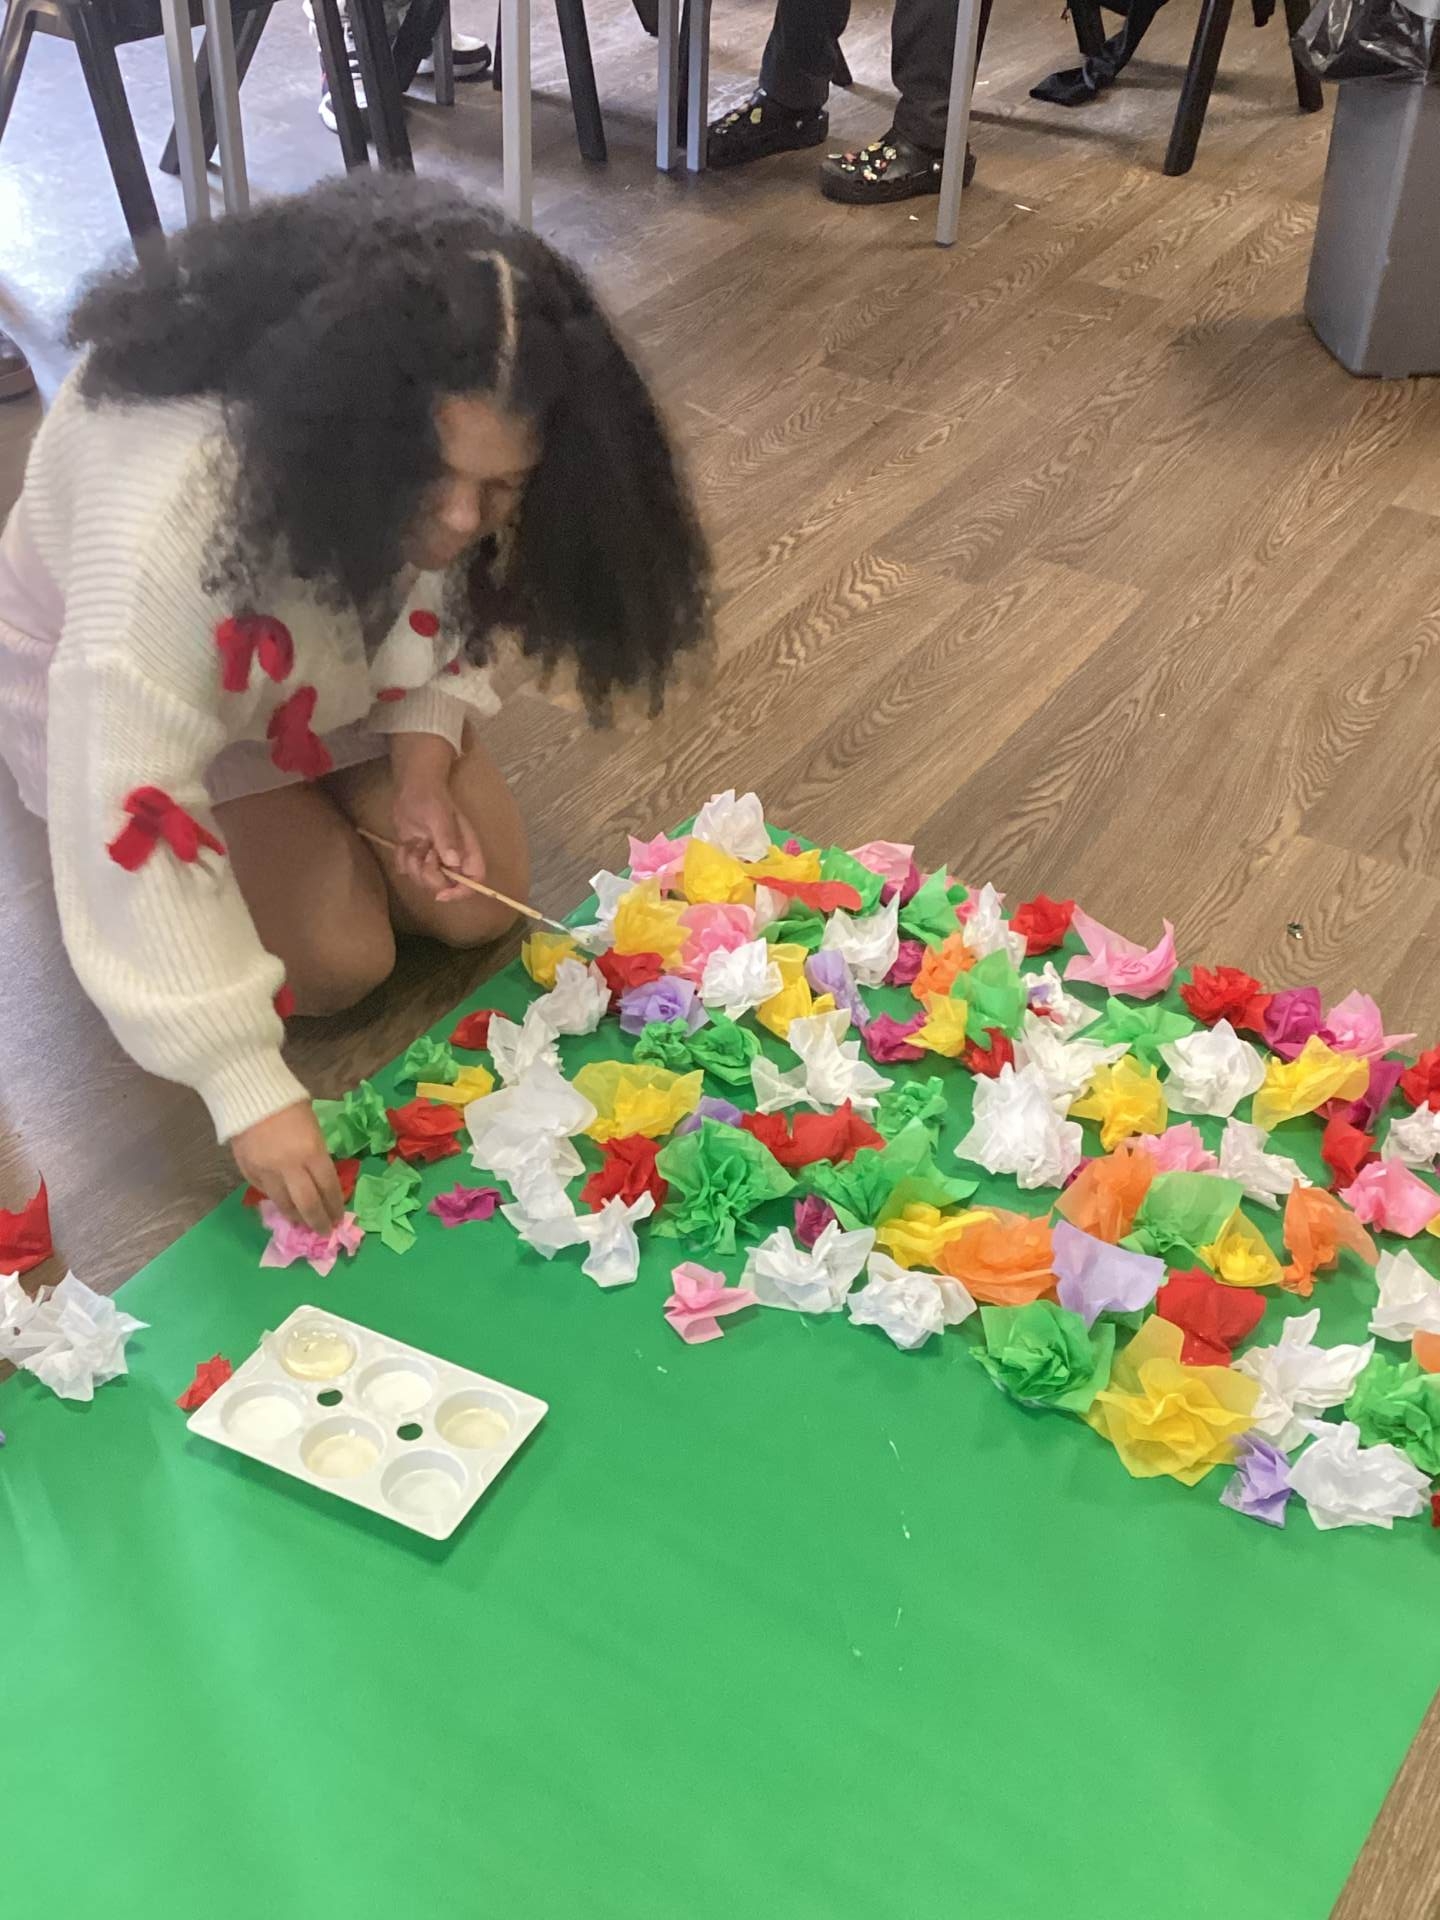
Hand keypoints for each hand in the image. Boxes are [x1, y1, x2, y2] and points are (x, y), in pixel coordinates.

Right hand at [232, 1104, 343, 1233]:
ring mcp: (266, 1171)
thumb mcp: (313, 1127)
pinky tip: (282, 1204)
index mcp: (311, 1152)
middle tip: (324, 1231)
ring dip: (295, 1216)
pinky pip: (264, 1192)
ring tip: (302, 1222)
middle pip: (307, 1204)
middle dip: (317, 1221)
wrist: (248, 1092)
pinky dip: (275, 1200)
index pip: (327, 1188)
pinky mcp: (247, 1171)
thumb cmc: (288, 1104)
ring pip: (283, 1204)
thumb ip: (316, 1154)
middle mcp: (289, 1167)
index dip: (334, 1206)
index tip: (338, 1217)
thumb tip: (319, 1179)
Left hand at [392, 777, 486, 903]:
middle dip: (428, 874)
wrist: (412, 789)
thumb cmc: (431, 798)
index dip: (461, 891)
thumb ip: (446, 838)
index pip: (475, 880)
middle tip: (423, 851)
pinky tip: (405, 843)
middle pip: (445, 886)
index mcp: (467, 849)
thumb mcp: (439, 816)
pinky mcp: (417, 858)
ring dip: (413, 864)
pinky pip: (406, 872)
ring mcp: (435, 860)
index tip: (441, 893)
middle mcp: (454, 858)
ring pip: (422, 881)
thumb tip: (453, 861)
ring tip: (414, 842)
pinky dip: (402, 859)